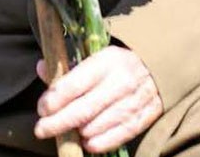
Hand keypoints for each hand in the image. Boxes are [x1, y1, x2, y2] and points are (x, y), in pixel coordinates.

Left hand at [34, 46, 163, 153]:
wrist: (158, 67)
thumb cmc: (119, 63)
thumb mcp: (96, 56)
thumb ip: (69, 66)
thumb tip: (42, 68)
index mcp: (106, 62)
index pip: (74, 84)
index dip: (54, 100)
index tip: (42, 108)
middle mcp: (120, 82)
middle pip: (82, 110)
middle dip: (58, 123)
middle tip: (42, 129)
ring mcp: (133, 103)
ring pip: (97, 127)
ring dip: (78, 133)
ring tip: (69, 130)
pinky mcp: (143, 119)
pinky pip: (116, 137)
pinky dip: (98, 143)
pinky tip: (86, 141)